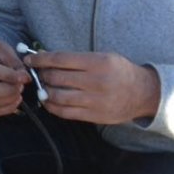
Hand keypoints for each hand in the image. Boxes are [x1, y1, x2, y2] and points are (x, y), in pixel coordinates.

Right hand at [0, 38, 31, 116]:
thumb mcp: (2, 48)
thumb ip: (13, 62)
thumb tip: (25, 77)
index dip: (9, 76)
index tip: (25, 77)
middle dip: (9, 90)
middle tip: (21, 84)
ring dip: (10, 99)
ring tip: (18, 89)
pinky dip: (7, 107)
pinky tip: (14, 98)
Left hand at [23, 50, 159, 123]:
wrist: (143, 93)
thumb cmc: (119, 71)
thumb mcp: (103, 57)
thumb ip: (77, 59)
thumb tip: (46, 57)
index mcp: (97, 62)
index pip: (60, 59)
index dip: (40, 59)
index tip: (29, 59)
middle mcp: (95, 81)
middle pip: (56, 78)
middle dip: (41, 75)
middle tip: (35, 74)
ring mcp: (94, 100)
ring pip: (57, 96)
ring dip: (44, 92)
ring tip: (41, 88)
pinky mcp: (93, 116)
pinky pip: (65, 112)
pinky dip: (51, 107)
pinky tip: (48, 101)